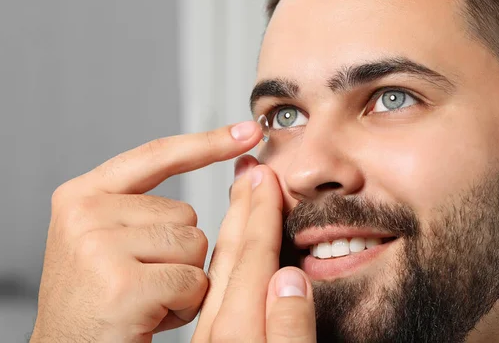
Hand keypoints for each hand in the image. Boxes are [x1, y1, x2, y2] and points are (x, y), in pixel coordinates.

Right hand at [30, 122, 261, 342]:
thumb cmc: (99, 299)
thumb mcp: (107, 238)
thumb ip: (148, 209)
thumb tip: (231, 176)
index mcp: (82, 194)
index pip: (158, 156)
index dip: (208, 143)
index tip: (248, 131)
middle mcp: (86, 211)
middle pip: (186, 213)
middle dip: (179, 253)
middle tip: (139, 282)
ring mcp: (101, 246)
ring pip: (195, 246)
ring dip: (183, 279)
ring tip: (143, 298)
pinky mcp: (124, 283)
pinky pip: (193, 281)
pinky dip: (184, 305)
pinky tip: (148, 316)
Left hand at [192, 161, 316, 341]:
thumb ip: (289, 329)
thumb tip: (290, 281)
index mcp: (238, 333)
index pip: (254, 258)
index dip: (262, 214)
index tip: (265, 178)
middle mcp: (215, 331)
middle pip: (232, 257)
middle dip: (242, 209)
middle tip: (248, 172)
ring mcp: (208, 338)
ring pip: (221, 272)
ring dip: (234, 230)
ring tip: (240, 200)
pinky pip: (213, 290)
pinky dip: (227, 262)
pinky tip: (232, 255)